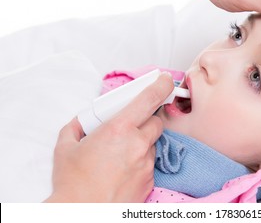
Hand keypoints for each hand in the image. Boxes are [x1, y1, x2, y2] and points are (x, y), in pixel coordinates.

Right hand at [44, 73, 173, 202]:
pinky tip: (123, 169)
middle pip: (157, 122)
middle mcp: (137, 145)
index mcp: (119, 130)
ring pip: (153, 144)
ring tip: (121, 153)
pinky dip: (141, 161)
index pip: (149, 99)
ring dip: (143, 142)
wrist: (82, 213)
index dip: (161, 86)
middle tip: (132, 125)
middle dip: (148, 119)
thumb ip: (76, 128)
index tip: (165, 81)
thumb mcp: (65, 147)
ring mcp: (146, 164)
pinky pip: (150, 163)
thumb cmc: (73, 184)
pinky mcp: (149, 181)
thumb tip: (80, 123)